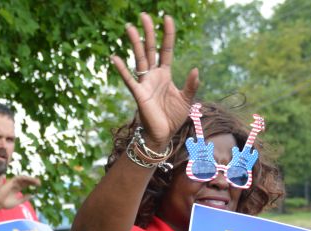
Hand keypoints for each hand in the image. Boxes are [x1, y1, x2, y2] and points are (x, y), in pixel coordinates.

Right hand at [0, 175, 39, 211]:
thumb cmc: (6, 204)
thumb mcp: (18, 201)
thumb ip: (24, 198)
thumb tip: (32, 195)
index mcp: (17, 189)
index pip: (26, 184)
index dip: (32, 184)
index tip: (39, 186)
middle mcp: (16, 185)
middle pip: (26, 181)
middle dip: (33, 181)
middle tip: (39, 183)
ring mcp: (13, 183)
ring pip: (23, 179)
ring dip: (30, 179)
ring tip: (37, 181)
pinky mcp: (11, 181)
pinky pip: (19, 178)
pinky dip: (25, 178)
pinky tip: (30, 180)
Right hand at [111, 13, 199, 147]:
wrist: (163, 135)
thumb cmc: (173, 118)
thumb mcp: (187, 99)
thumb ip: (192, 84)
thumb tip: (196, 69)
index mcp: (165, 74)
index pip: (166, 49)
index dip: (167, 34)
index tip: (167, 17)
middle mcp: (153, 75)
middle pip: (150, 49)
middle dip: (148, 32)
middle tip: (144, 15)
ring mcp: (144, 83)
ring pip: (139, 58)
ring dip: (134, 43)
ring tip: (129, 27)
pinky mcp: (139, 94)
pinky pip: (129, 79)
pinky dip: (122, 69)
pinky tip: (115, 58)